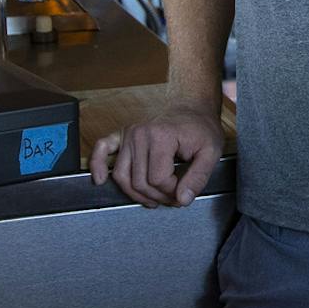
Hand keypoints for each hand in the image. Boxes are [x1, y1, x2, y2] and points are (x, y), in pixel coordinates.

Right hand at [90, 104, 223, 208]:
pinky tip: (100, 179)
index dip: (172, 191)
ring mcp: (129, 134)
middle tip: (173, 197)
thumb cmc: (201, 128)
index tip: (184, 189)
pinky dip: (97, 165)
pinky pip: (102, 150)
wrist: (192, 108)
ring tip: (154, 199)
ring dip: (136, 194)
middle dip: (158, 196)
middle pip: (139, 182)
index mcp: (161, 136)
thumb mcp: (211, 153)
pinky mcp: (122, 135)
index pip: (158, 179)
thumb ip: (198, 178)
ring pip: (122, 176)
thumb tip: (183, 200)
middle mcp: (140, 134)